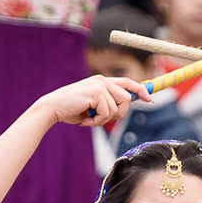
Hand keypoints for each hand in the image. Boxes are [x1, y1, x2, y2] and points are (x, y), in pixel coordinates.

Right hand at [32, 75, 151, 127]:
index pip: (128, 83)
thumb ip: (108, 103)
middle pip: (127, 98)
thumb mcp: (93, 106)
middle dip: (119, 114)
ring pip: (118, 108)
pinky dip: (97, 122)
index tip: (149, 99)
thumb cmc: (71, 109)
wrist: (52, 109)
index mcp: (102, 82)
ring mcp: (99, 85)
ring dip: (104, 120)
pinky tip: (85, 121)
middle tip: (101, 119)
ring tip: (90, 120)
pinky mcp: (96, 92)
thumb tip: (125, 106)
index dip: (140, 90)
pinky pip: (107, 112)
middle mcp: (102, 80)